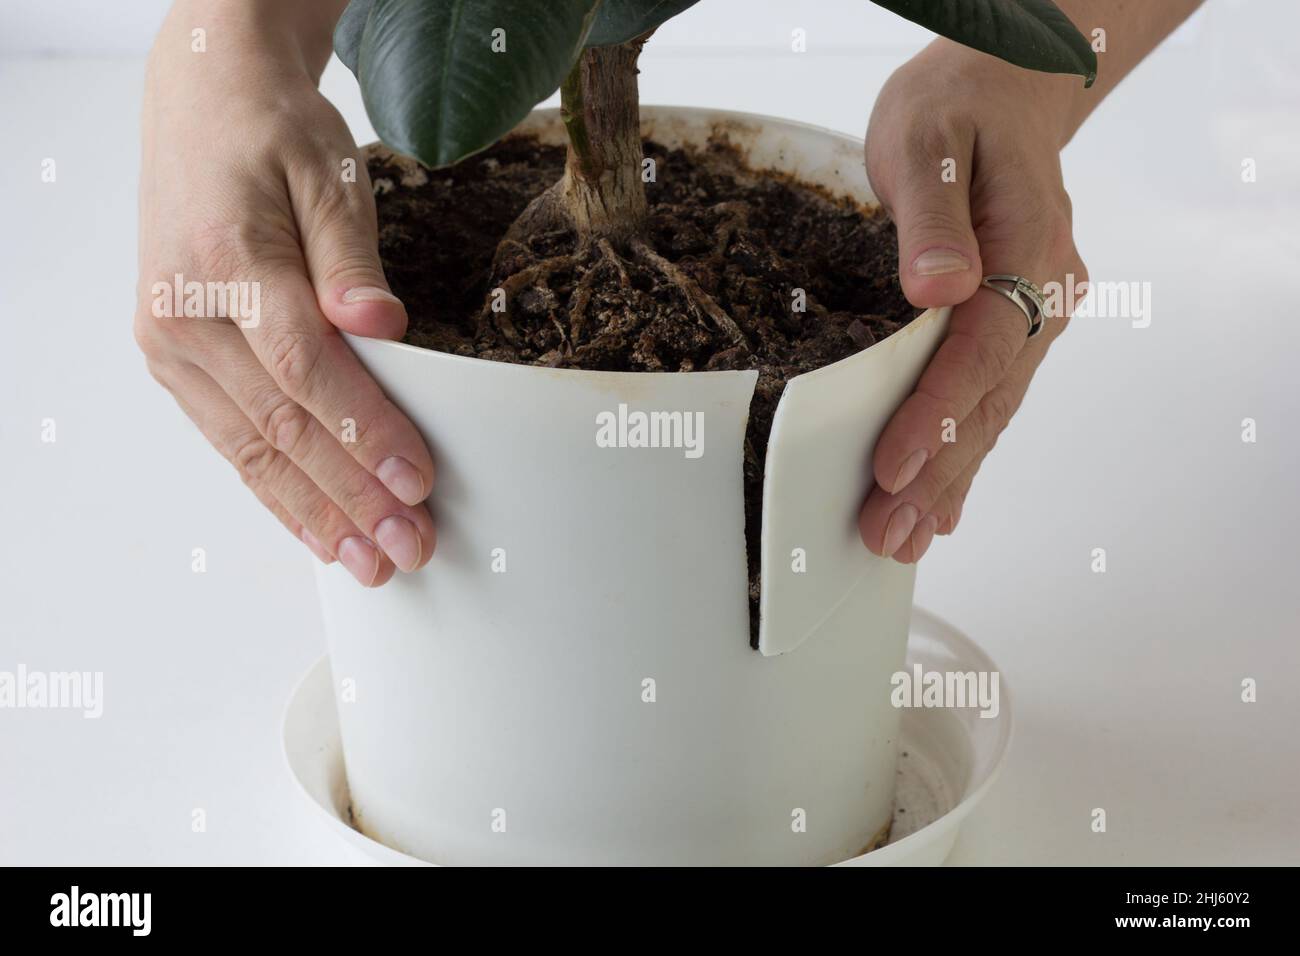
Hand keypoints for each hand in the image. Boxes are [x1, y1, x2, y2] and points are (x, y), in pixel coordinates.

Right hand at [134, 2, 435, 585]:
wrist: (204, 108)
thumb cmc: (272, 137)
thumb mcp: (328, 174)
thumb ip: (352, 259)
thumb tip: (383, 329)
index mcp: (225, 262)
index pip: (307, 368)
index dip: (366, 430)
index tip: (419, 480)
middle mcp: (184, 314)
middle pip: (281, 426)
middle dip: (351, 496)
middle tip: (408, 548)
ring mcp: (171, 343)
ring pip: (251, 449)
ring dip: (317, 513)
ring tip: (370, 562)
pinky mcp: (175, 360)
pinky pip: (231, 440)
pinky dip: (277, 491)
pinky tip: (318, 529)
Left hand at [859, 41, 1088, 562]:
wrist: (1000, 92)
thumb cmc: (957, 109)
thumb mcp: (930, 141)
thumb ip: (935, 217)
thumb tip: (940, 287)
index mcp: (1029, 251)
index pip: (981, 350)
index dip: (935, 413)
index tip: (892, 466)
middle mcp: (1043, 295)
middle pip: (989, 399)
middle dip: (935, 472)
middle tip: (884, 533)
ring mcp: (1035, 315)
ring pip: (991, 410)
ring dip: (948, 479)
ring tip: (902, 538)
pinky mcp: (1011, 325)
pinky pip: (990, 398)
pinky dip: (964, 453)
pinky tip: (943, 504)